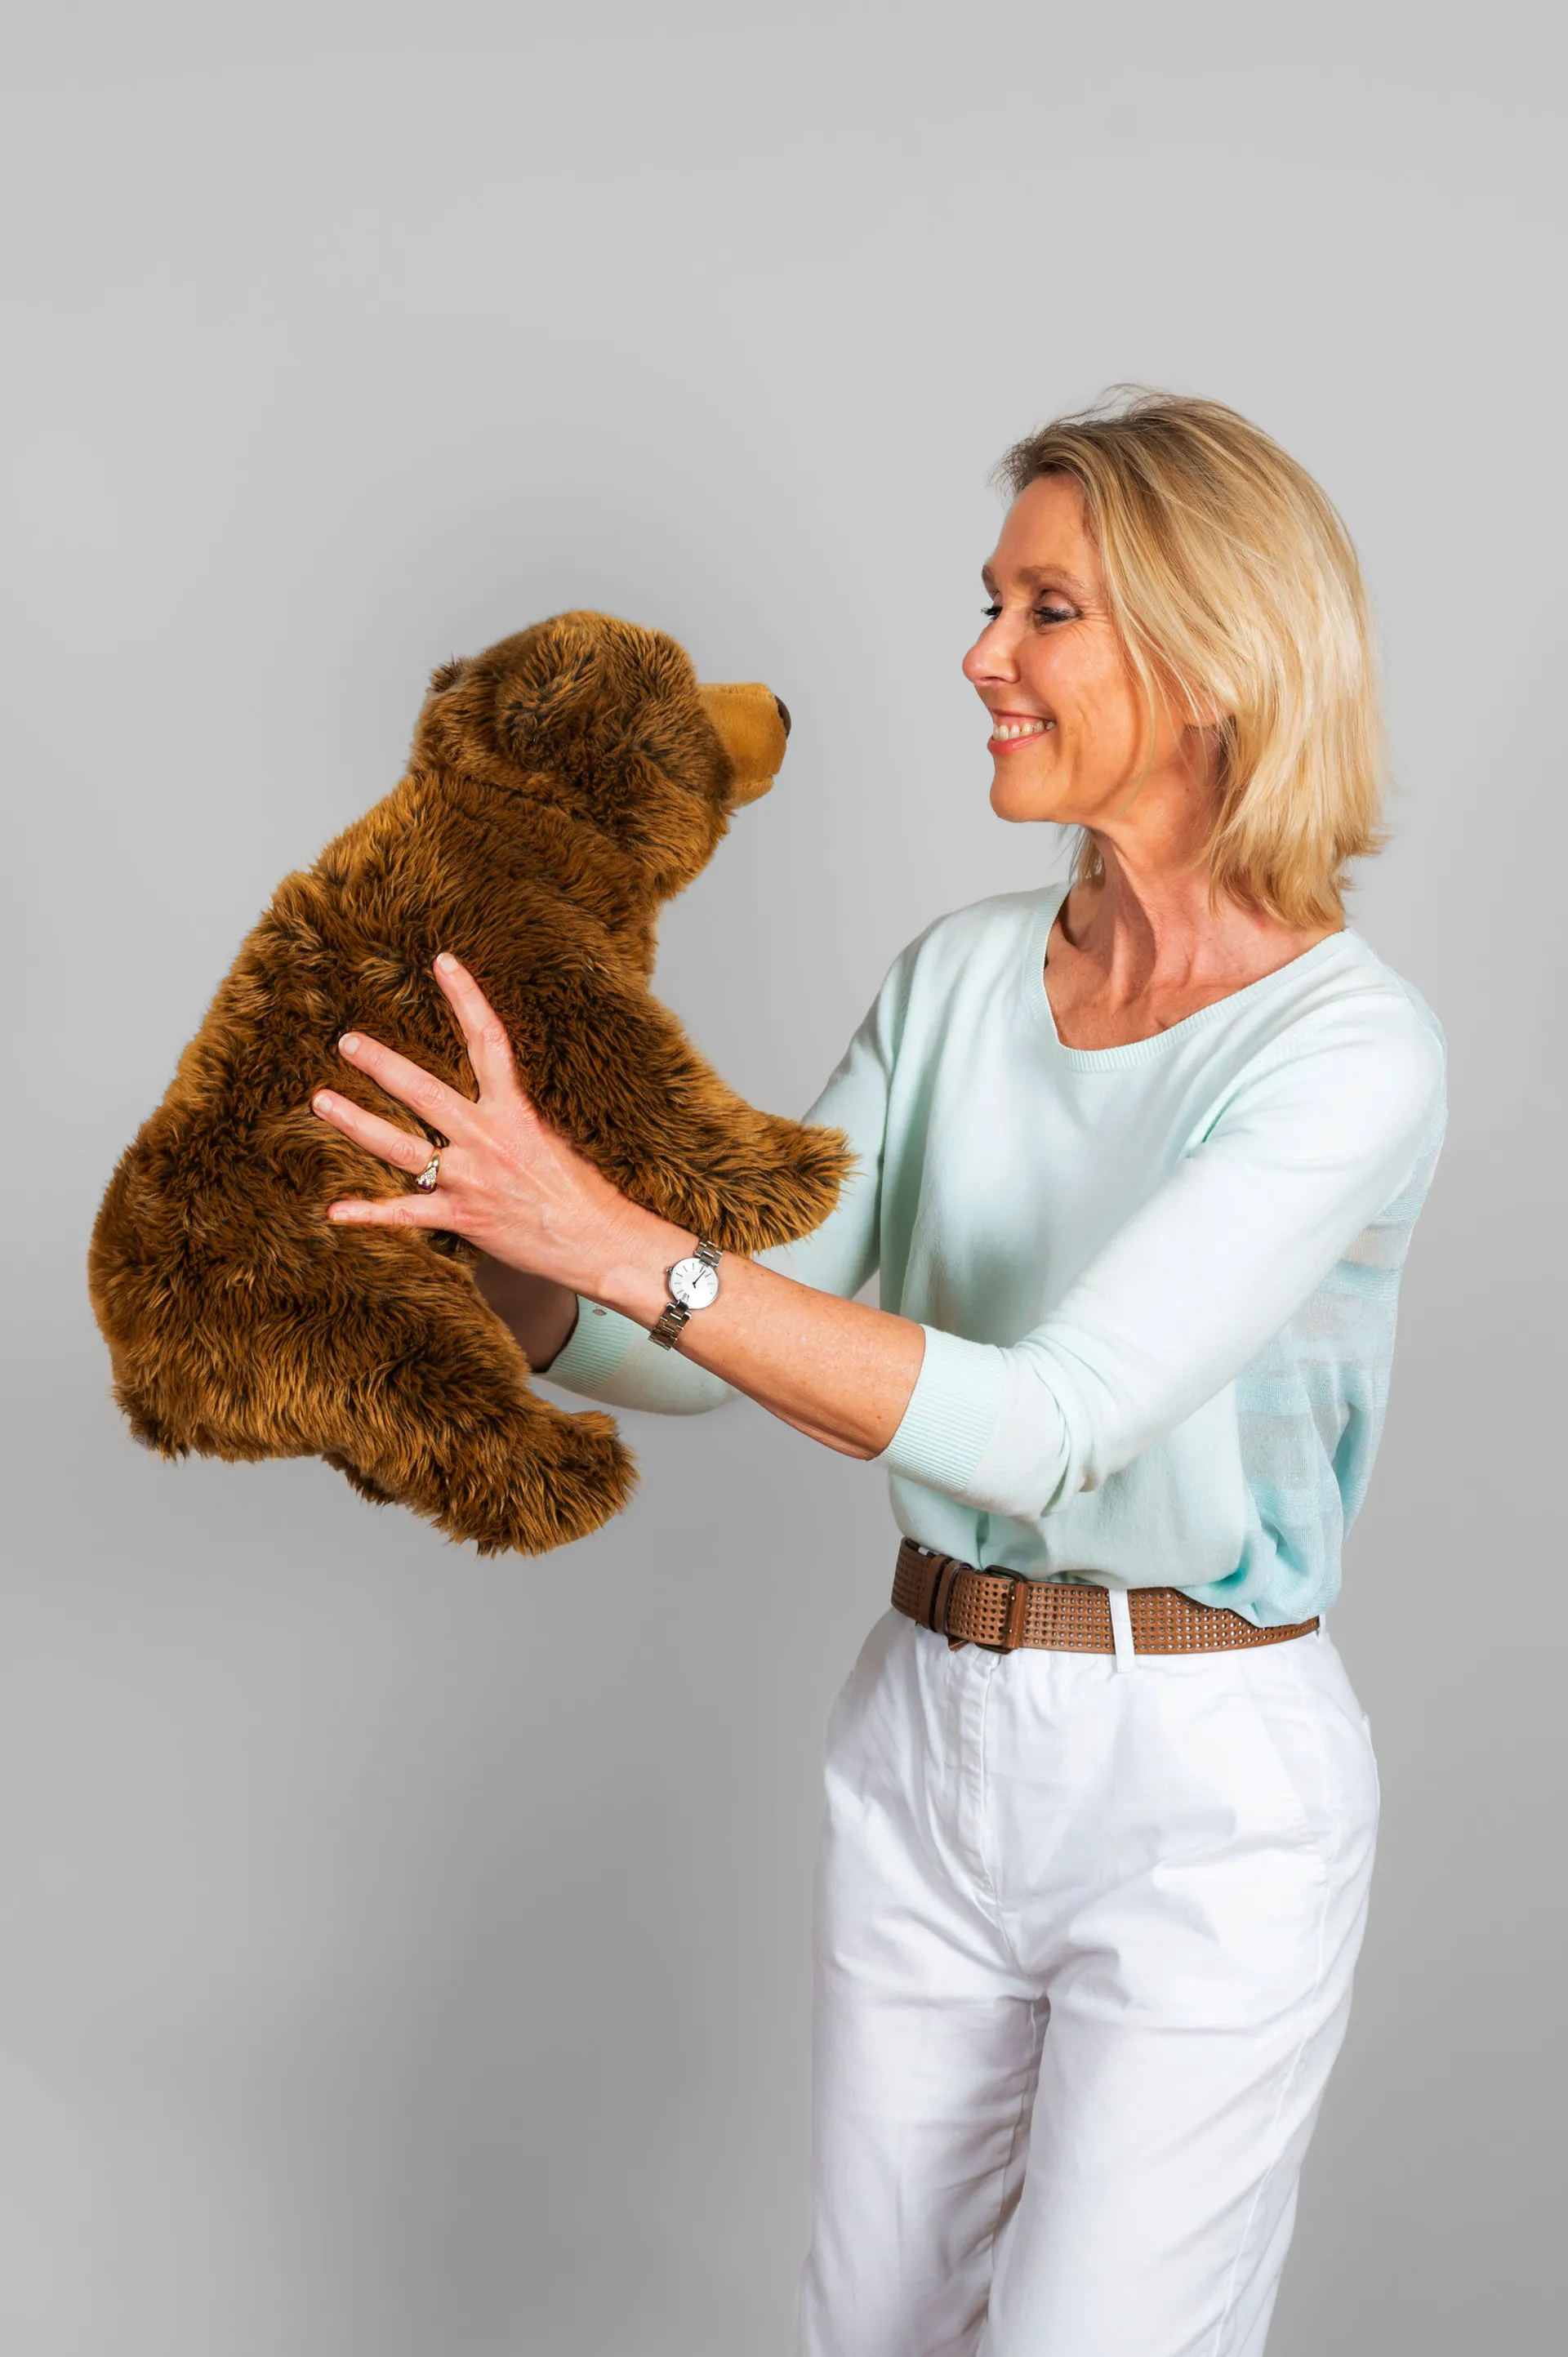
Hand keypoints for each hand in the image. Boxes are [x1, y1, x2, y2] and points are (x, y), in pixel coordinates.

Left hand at [310, 952, 644, 1293]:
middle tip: (347, 1042)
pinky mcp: (462, 1218)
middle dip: (381, 1065)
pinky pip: (405, 1215)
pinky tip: (334, 1210)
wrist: (598, 1240)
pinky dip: (368, 1214)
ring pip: (401, 1147)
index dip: (466, 998)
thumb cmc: (584, 1190)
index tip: (443, 963)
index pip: (488, 1042)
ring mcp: (470, 1180)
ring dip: (357, 1123)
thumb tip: (492, 1087)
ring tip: (322, 1101)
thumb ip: (517, 1112)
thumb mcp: (555, 1134)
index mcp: (515, 1112)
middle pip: (424, 1092)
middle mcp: (487, 1140)